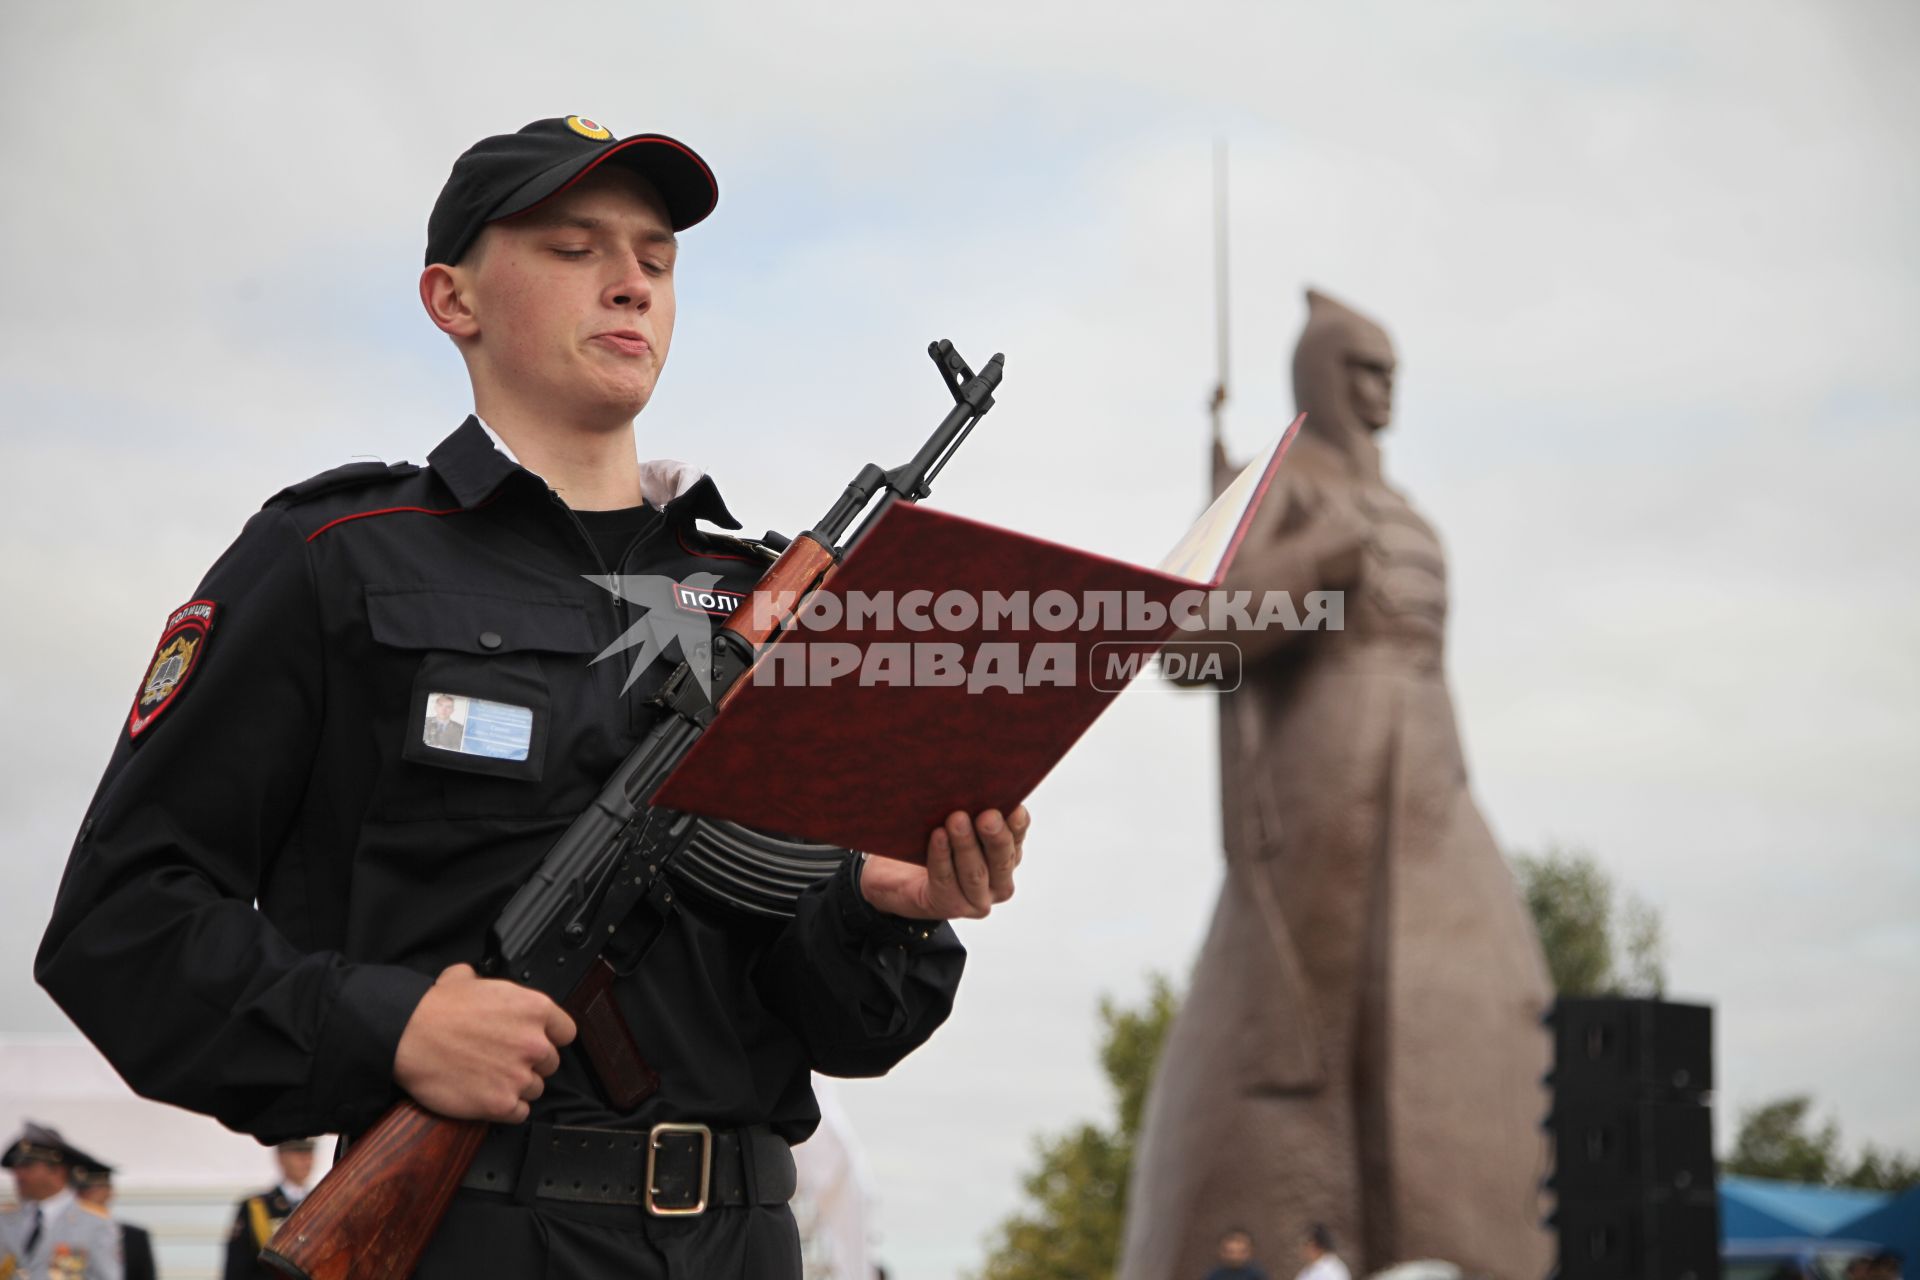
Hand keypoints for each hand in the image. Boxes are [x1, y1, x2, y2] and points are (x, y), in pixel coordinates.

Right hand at [392, 963, 575, 1122]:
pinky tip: (488, 1096)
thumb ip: (486, 982)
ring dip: (517, 1086)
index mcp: (534, 1009)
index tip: (536, 1041)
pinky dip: (506, 1109)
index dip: (549, 1038)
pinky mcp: (501, 1103)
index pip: (565, 1032)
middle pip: (550, 1063)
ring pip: (535, 1089)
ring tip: (491, 1078)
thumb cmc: (433, 1009)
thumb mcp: (466, 978)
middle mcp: (534, 1043)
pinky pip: (519, 1113)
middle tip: (504, 1060)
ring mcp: (519, 1075)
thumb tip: (478, 980)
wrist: (406, 1036)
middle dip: (530, 1063)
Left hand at [858, 806, 1029, 919]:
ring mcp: (976, 900)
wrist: (895, 877)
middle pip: (1001, 859)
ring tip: (956, 820)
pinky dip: (941, 858)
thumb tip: (974, 783)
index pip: (1017, 838)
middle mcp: (998, 882)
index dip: (1017, 825)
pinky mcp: (949, 907)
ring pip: (975, 872)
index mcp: (1006, 856)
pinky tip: (937, 837)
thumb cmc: (930, 842)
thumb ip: (970, 809)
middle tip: (987, 815)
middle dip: (995, 836)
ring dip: (965, 845)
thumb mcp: (955, 822)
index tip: (1014, 807)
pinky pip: (945, 881)